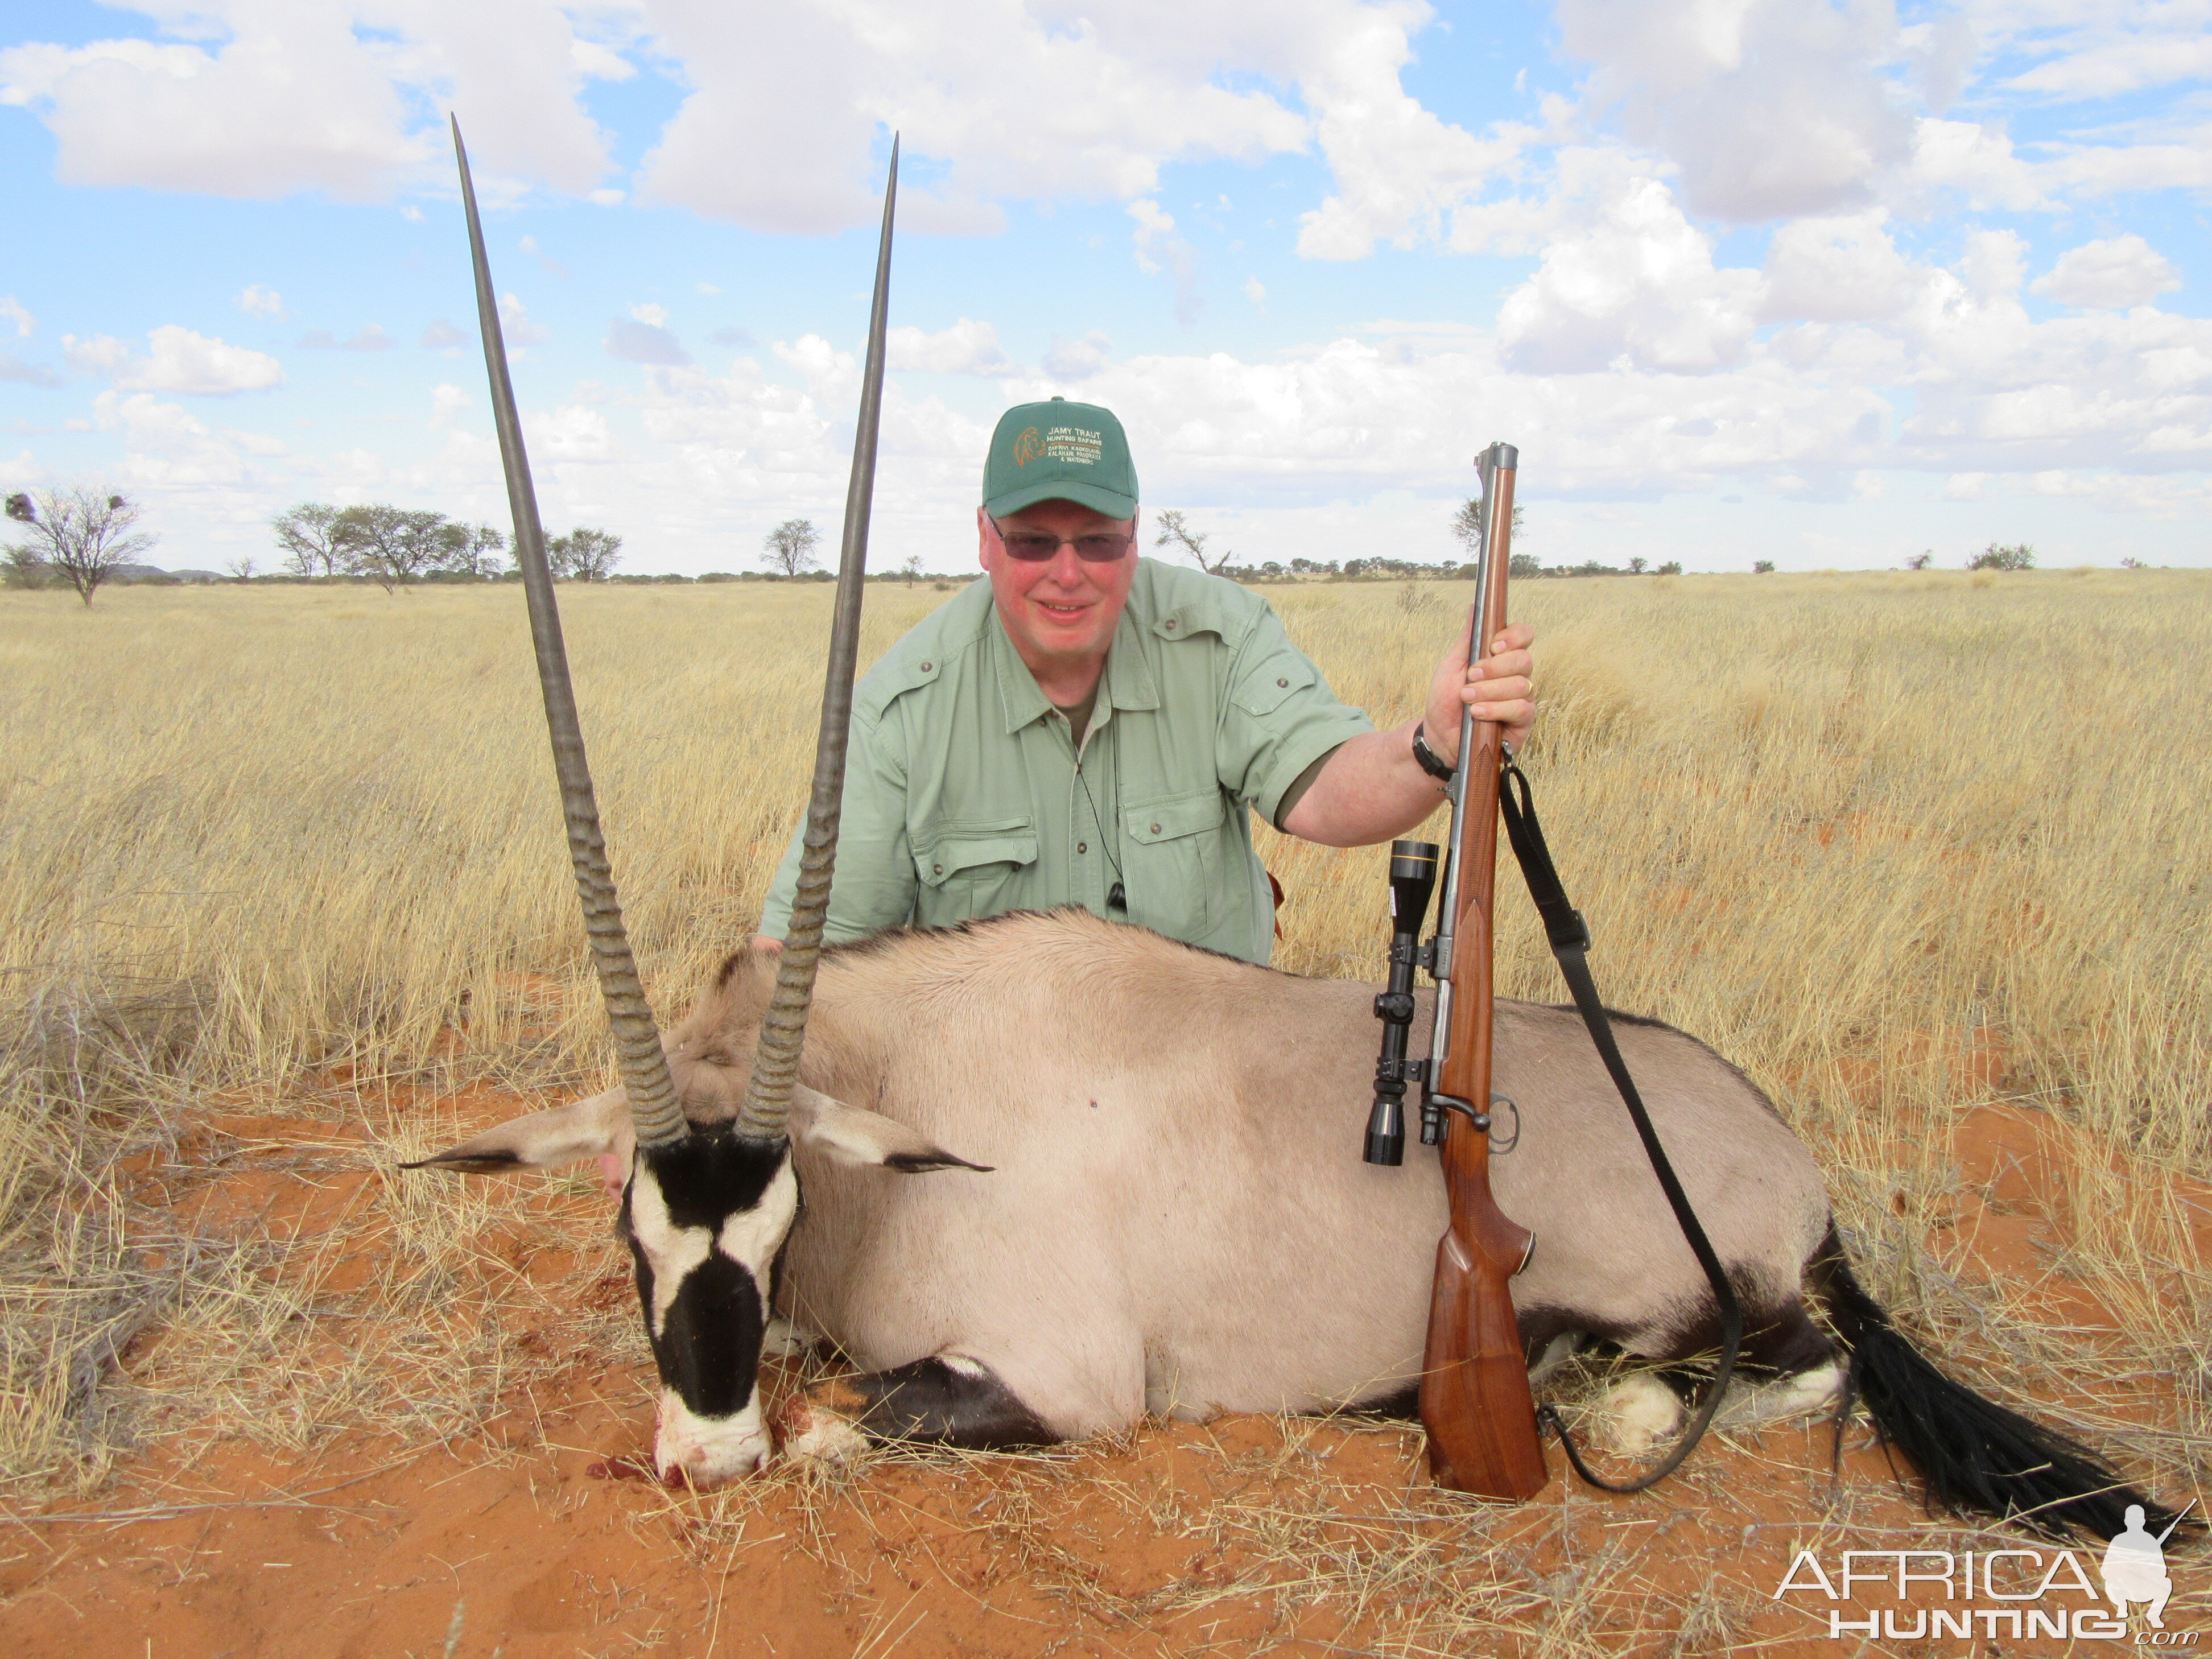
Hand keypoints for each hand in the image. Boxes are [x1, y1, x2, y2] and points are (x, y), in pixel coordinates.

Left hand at [1425, 616, 1534, 764]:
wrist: (1438, 736)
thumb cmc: (1446, 700)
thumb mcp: (1451, 666)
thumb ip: (1467, 639)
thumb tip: (1475, 607)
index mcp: (1503, 658)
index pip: (1524, 635)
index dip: (1514, 636)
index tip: (1494, 646)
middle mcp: (1518, 675)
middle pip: (1524, 659)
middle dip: (1494, 668)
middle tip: (1470, 677)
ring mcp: (1523, 699)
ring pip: (1521, 685)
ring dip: (1489, 691)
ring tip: (1467, 699)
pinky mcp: (1523, 722)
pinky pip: (1521, 709)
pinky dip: (1496, 708)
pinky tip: (1478, 712)